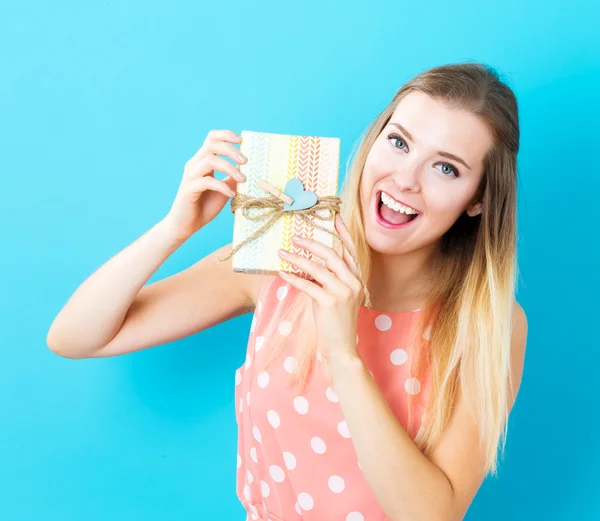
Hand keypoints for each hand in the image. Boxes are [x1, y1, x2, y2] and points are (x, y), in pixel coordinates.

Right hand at [161, 129, 246, 241]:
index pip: (211, 138)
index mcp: (202, 161)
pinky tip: (232, 194)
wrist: (186, 225)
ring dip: (229, 168)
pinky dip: (222, 186)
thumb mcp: (224, 189)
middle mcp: (194, 165)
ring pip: (210, 160)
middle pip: (212, 145)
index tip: (241, 140)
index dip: (226, 135)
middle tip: (246, 161)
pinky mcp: (188, 189)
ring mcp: (190, 176)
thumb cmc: (204, 206)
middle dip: (231, 150)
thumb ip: (232, 178)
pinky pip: (206, 181)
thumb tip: (247, 170)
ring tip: (242, 179)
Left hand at [277, 214, 362, 362]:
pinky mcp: (329, 303)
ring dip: (297, 259)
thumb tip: (309, 263)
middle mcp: (353, 283)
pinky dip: (293, 277)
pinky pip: (308, 285)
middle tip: (296, 237)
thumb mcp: (339, 297)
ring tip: (282, 252)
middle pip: (332, 255)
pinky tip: (282, 273)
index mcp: (357, 279)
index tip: (334, 217)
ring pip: (318, 268)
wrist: (342, 348)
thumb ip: (330, 279)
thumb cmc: (336, 322)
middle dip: (312, 243)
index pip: (350, 251)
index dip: (342, 233)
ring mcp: (343, 293)